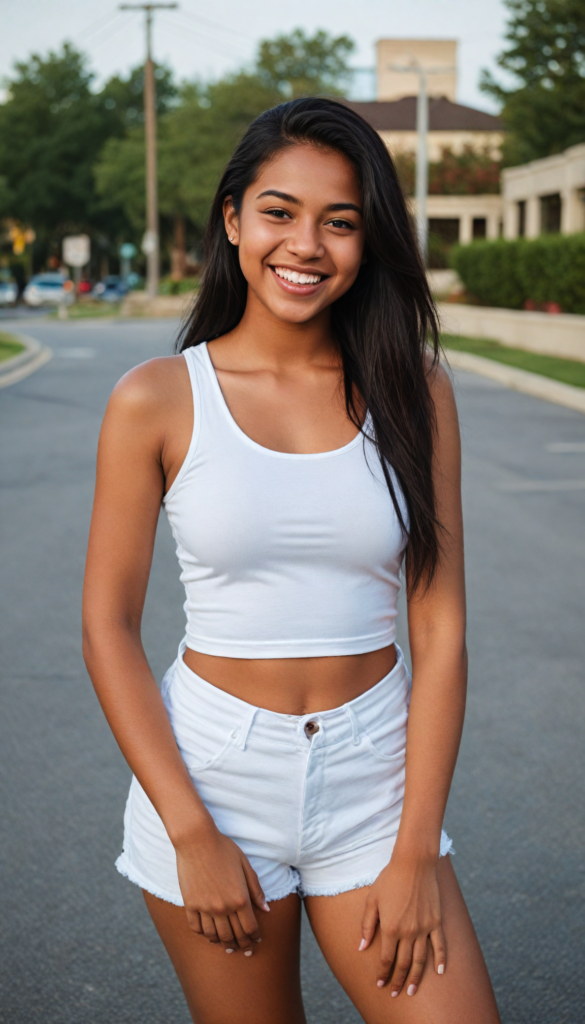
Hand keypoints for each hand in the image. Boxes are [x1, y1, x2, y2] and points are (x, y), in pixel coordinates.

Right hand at [175, 824, 269, 955]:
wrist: (197, 840)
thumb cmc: (224, 849)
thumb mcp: (245, 866)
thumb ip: (256, 890)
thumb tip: (266, 910)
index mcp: (240, 898)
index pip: (250, 928)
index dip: (254, 937)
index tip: (256, 941)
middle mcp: (223, 907)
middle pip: (233, 936)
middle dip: (241, 945)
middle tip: (244, 950)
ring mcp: (205, 907)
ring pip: (215, 936)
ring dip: (223, 943)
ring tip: (227, 946)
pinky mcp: (190, 904)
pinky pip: (197, 928)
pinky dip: (204, 934)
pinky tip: (209, 934)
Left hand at [359, 851, 445, 995]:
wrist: (413, 863)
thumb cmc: (389, 879)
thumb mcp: (372, 900)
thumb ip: (367, 925)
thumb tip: (361, 947)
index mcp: (390, 928)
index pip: (386, 959)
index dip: (383, 973)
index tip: (380, 984)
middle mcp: (407, 932)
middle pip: (403, 963)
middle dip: (398, 980)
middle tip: (395, 993)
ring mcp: (424, 928)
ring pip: (420, 960)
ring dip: (416, 977)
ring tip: (412, 990)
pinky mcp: (436, 922)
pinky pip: (439, 945)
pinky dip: (440, 960)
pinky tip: (439, 972)